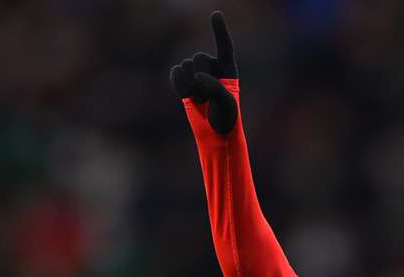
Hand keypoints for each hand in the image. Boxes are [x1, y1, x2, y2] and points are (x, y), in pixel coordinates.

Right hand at [170, 11, 238, 133]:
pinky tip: (185, 95)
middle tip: (206, 99)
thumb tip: (198, 77)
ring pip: (185, 66)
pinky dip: (177, 84)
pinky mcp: (184, 83)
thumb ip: (216, 89)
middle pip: (198, 57)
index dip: (219, 30)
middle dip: (199, 77)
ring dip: (190, 86)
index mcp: (228, 69)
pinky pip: (175, 73)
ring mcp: (197, 74)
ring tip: (201, 101)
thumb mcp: (228, 104)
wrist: (215, 135)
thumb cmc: (227, 119)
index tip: (216, 15)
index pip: (224, 46)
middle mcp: (212, 68)